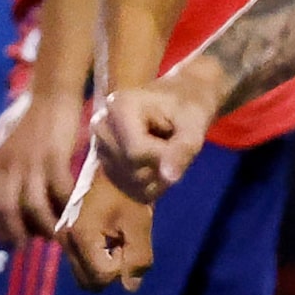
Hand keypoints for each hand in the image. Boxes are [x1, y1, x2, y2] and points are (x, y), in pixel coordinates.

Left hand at [0, 91, 85, 243]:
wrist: (53, 95)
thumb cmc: (38, 126)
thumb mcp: (14, 150)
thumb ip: (11, 175)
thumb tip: (17, 207)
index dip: (1, 225)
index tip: (13, 240)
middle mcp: (10, 164)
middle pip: (9, 209)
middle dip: (20, 231)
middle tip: (32, 244)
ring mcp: (31, 160)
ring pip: (34, 205)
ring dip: (46, 224)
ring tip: (56, 234)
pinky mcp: (54, 155)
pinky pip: (60, 189)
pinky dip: (67, 204)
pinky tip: (74, 211)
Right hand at [62, 161, 157, 290]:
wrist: (112, 161)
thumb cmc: (128, 189)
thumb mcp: (139, 223)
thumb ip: (138, 258)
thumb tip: (130, 287)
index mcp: (81, 236)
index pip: (103, 276)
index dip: (123, 264)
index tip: (128, 238)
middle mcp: (64, 239)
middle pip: (88, 281)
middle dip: (111, 270)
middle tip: (123, 241)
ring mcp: (61, 236)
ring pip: (83, 274)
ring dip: (102, 264)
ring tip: (116, 236)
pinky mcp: (64, 233)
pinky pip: (79, 260)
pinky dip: (95, 257)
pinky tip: (107, 233)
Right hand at [86, 72, 220, 203]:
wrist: (180, 101)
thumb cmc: (189, 108)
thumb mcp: (194, 124)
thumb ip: (183, 150)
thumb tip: (170, 179)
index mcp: (118, 106)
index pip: (136, 152)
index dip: (166, 155)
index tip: (180, 137)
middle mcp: (102, 127)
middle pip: (134, 170)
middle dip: (163, 164)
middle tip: (173, 140)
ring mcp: (101, 148)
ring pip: (134, 185)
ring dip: (160, 174)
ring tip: (164, 147)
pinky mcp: (107, 167)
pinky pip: (134, 192)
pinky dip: (154, 183)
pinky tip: (157, 160)